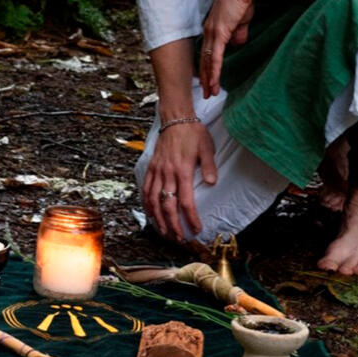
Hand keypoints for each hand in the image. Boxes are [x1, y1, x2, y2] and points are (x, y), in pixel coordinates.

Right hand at [143, 122, 216, 240]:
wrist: (175, 118)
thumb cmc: (193, 133)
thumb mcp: (206, 147)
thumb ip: (208, 166)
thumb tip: (212, 182)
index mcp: (183, 170)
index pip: (186, 201)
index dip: (191, 218)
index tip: (196, 229)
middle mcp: (168, 173)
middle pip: (168, 205)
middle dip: (173, 225)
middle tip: (179, 238)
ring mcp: (157, 171)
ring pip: (154, 200)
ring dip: (158, 218)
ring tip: (163, 231)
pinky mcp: (151, 167)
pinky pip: (146, 188)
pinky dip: (146, 203)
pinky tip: (150, 213)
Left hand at [200, 0, 254, 97]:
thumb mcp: (241, 19)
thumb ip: (238, 32)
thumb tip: (238, 43)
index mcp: (213, 27)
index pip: (209, 51)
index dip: (208, 66)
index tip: (209, 79)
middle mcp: (209, 31)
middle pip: (205, 59)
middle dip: (205, 78)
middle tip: (206, 93)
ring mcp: (213, 32)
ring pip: (209, 62)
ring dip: (209, 79)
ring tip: (210, 93)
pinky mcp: (220, 33)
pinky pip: (216, 58)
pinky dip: (215, 72)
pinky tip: (214, 83)